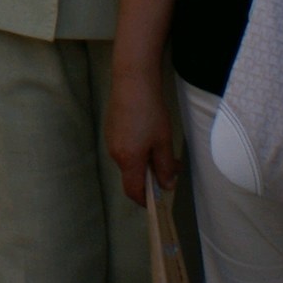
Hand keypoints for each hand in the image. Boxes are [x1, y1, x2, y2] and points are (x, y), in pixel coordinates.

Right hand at [105, 72, 179, 206]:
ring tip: (163, 146)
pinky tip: (149, 133)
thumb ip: (165, 167)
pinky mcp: (111, 128)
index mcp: (128, 160)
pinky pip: (124, 147)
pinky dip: (137, 149)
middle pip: (132, 175)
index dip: (145, 200)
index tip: (158, 200)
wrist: (132, 81)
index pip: (133, 191)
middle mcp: (115, 153)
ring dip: (145, 161)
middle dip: (150, 177)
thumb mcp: (163, 141)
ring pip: (129, 160)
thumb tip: (167, 187)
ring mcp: (111, 140)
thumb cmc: (151, 112)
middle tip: (172, 166)